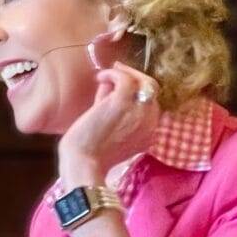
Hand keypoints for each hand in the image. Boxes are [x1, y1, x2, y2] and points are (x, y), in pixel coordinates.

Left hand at [58, 61, 160, 184]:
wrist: (84, 164)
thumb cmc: (92, 152)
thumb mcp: (111, 129)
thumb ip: (113, 106)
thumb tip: (108, 84)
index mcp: (150, 133)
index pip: (152, 104)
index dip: (138, 91)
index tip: (122, 85)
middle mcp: (150, 122)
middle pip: (152, 90)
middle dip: (135, 78)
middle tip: (117, 73)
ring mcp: (140, 111)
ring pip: (145, 81)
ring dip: (126, 73)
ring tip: (107, 74)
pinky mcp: (123, 103)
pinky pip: (126, 79)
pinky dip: (113, 74)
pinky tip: (100, 77)